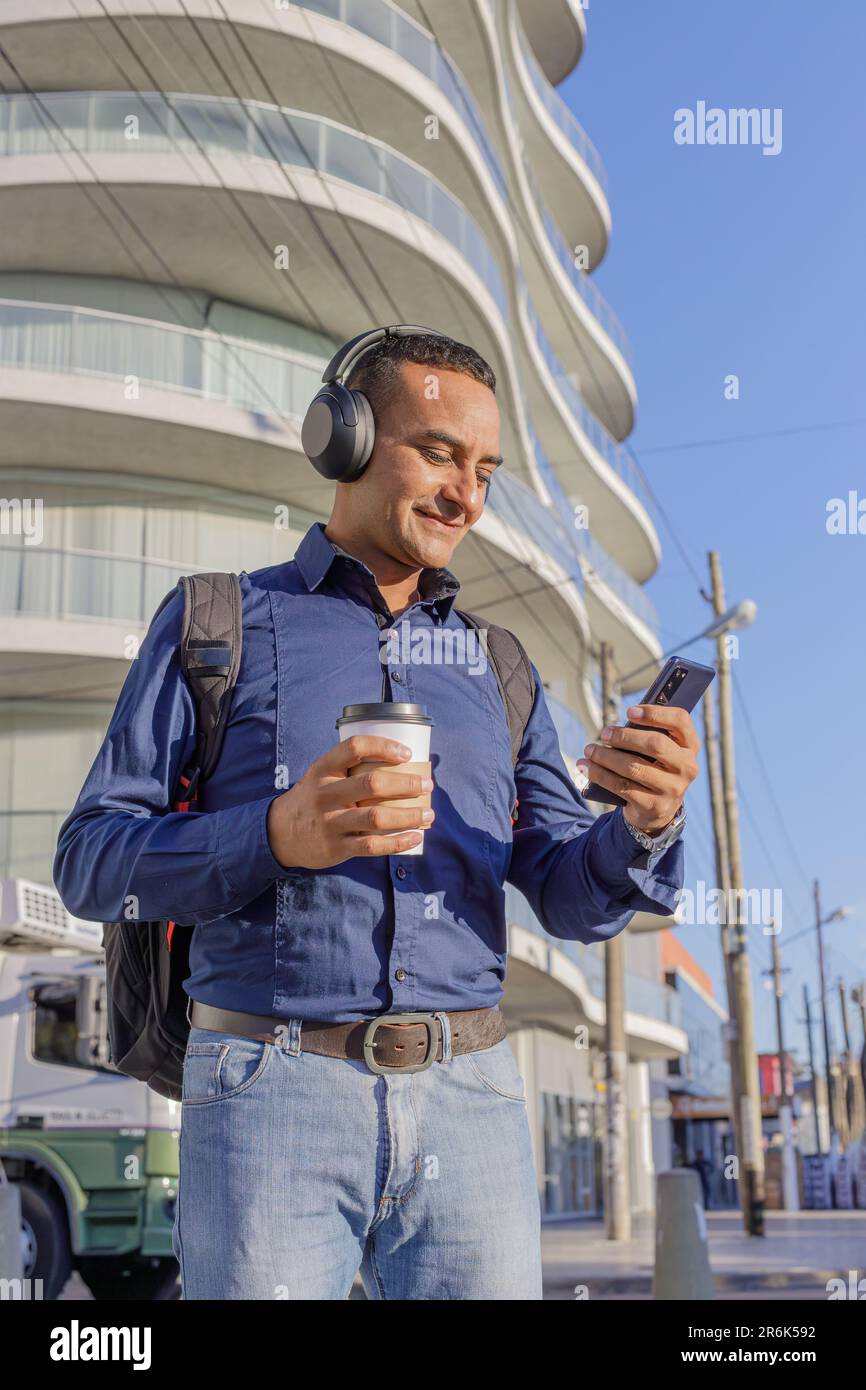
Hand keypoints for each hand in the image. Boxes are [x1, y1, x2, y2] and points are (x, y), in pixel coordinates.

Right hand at [267, 736, 434, 868]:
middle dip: (406, 783)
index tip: (406, 753)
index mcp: (323, 769)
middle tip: (427, 784)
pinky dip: (398, 842)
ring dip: (408, 815)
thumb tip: (400, 762)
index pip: (354, 747)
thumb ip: (350, 769)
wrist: (280, 833)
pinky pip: (372, 846)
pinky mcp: (336, 847)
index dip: (383, 747)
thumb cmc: (313, 799)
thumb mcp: (320, 776)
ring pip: (376, 817)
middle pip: (372, 784)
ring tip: (429, 814)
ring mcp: (330, 822)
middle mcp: (325, 794)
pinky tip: (415, 837)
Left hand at [577, 704, 699, 835]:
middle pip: (655, 744)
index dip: (655, 713)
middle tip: (604, 733)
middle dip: (624, 736)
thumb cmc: (655, 768)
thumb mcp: (661, 752)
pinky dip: (600, 774)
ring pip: (634, 767)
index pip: (680, 720)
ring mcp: (672, 789)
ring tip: (589, 750)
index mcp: (690, 746)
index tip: (629, 712)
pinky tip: (586, 766)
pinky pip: (622, 786)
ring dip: (606, 756)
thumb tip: (617, 727)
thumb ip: (649, 735)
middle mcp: (687, 767)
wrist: (658, 810)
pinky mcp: (653, 805)